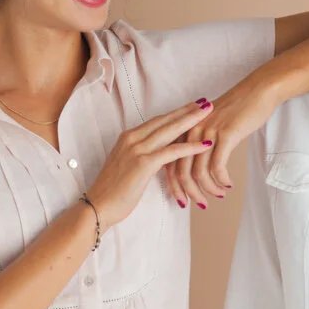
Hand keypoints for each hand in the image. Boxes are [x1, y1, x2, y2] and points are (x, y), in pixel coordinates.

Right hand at [87, 100, 215, 228]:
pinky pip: (172, 152)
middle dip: (187, 110)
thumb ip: (141, 157)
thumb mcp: (127, 167)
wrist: (99, 205)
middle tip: (206, 102)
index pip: (157, 121)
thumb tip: (155, 157)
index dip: (175, 113)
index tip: (191, 106)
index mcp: (128, 138)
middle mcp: (132, 139)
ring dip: (191, 120)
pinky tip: (205, 145)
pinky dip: (190, 147)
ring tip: (209, 112)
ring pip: (170, 130)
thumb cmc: (113, 192)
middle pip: (165, 120)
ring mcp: (137, 150)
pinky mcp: (143, 164)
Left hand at [163, 71, 278, 210]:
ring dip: (209, 189)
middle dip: (190, 193)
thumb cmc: (235, 111)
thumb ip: (199, 144)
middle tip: (201, 204)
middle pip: (182, 172)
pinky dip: (221, 180)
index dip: (174, 186)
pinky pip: (218, 166)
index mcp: (185, 129)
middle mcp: (191, 130)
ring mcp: (207, 132)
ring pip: (199, 172)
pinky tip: (228, 184)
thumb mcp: (211, 127)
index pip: (170, 163)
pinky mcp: (225, 134)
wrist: (256, 93)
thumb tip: (196, 169)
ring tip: (219, 195)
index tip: (182, 201)